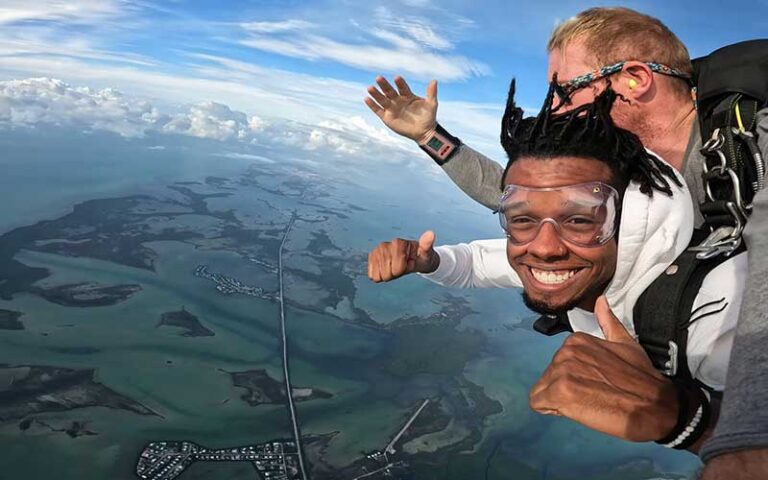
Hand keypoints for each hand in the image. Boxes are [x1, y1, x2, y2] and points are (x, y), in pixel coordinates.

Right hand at [364, 76, 437, 142]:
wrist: (424, 132)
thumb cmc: (428, 117)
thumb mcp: (432, 104)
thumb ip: (431, 93)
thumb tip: (434, 81)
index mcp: (407, 95)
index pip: (402, 87)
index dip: (400, 83)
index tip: (397, 78)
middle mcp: (398, 100)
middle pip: (389, 91)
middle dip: (384, 85)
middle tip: (379, 78)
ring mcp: (392, 108)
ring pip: (382, 99)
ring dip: (376, 94)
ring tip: (370, 88)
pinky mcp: (387, 117)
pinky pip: (378, 110)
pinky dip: (372, 105)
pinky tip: (367, 99)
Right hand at [368, 231, 438, 282]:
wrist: (414, 258)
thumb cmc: (421, 256)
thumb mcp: (427, 253)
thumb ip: (427, 244)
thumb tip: (431, 234)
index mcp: (398, 243)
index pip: (397, 268)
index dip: (404, 269)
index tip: (409, 262)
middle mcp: (384, 245)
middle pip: (387, 273)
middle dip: (396, 273)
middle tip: (403, 265)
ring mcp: (376, 251)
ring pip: (379, 276)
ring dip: (388, 275)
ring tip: (396, 266)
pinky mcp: (372, 257)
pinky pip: (372, 275)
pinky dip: (380, 276)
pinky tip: (387, 268)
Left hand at [528, 296, 678, 441]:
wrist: (655, 404)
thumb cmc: (641, 377)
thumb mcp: (625, 342)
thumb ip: (608, 322)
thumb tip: (601, 300)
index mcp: (575, 340)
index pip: (557, 365)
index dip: (571, 380)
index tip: (592, 385)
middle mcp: (565, 352)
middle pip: (547, 378)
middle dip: (564, 390)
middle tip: (591, 396)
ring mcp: (561, 372)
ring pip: (542, 391)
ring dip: (559, 401)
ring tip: (587, 402)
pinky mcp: (560, 393)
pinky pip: (538, 403)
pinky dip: (552, 410)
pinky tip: (574, 410)